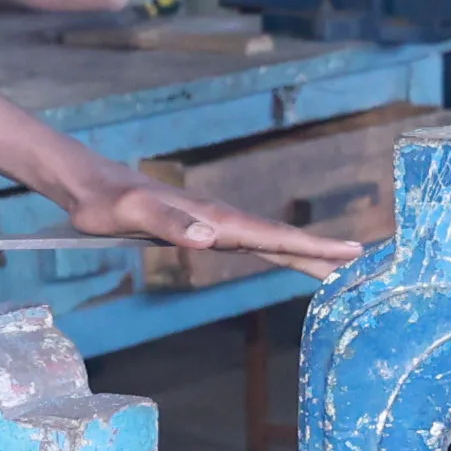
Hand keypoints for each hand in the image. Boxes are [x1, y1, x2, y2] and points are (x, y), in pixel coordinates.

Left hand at [57, 162, 359, 273]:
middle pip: (280, 240)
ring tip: (336, 266)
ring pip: (269, 241)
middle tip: (362, 263)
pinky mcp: (203, 231)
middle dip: (320, 251)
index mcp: (213, 219)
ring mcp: (214, 225)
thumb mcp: (131, 213)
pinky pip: (250, 244)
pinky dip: (276, 251)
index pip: (272, 235)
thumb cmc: (105, 201)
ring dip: (303, 252)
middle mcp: (221, 220)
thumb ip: (170, 223)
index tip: (350, 252)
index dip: (312, 246)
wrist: (88, 184)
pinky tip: (284, 257)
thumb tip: (212, 239)